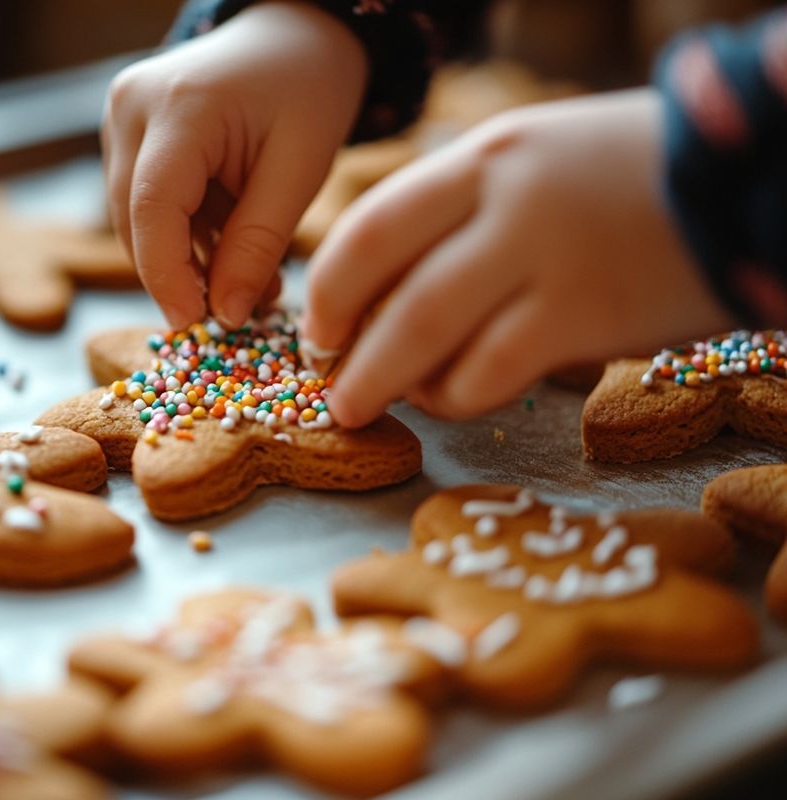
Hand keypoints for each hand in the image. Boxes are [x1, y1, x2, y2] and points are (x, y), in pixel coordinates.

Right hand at [103, 1, 367, 328]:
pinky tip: (232, 247)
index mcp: (180, 105)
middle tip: (239, 313)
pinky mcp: (127, 134)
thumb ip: (259, 243)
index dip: (167, 276)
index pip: (153, 208)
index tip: (195, 325)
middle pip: (136, 219)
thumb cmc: (309, 87)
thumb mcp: (301, 168)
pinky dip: (186, 235)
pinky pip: (146, 203)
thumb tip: (224, 316)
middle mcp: (133, 107)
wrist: (295, 32)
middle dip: (181, 276)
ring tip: (251, 280)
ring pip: (137, 219)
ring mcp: (122, 118)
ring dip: (187, 259)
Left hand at [302, 88, 732, 425]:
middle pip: (385, 282)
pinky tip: (448, 399)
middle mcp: (504, 199)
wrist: (747, 178)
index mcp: (485, 156)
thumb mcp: (539, 162)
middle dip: (341, 343)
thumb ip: (467, 208)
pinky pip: (490, 370)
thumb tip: (390, 284)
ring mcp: (545, 256)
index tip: (318, 326)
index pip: (372, 223)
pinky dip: (453, 395)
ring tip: (364, 406)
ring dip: (383, 380)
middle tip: (327, 383)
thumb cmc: (631, 177)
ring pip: (426, 331)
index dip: (331, 286)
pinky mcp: (585, 315)